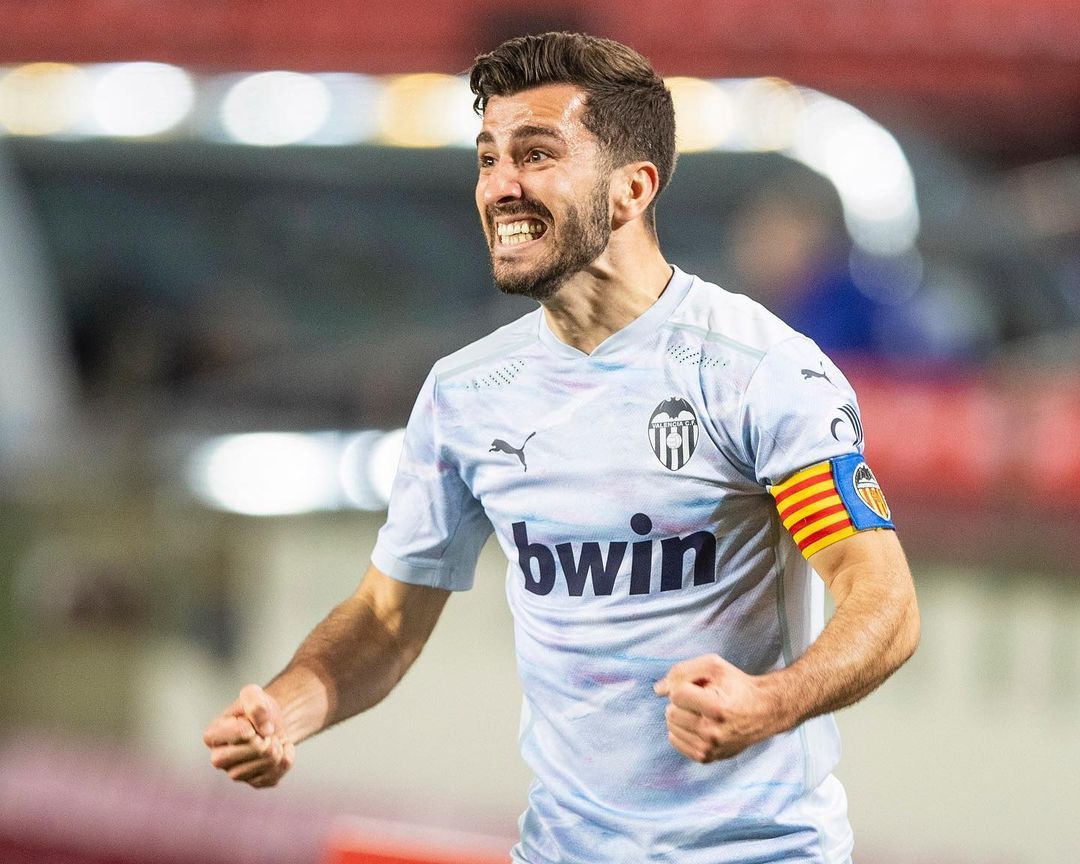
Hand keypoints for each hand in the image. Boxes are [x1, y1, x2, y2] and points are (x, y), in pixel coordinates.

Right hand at [203, 684, 294, 787]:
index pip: (242, 732)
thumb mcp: (253, 694)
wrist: (270, 724)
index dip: (256, 723)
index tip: (253, 722)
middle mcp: (218, 759)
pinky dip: (287, 757)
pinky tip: (279, 751)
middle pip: (257, 748)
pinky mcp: (254, 783)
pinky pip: (279, 773)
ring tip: (271, 740)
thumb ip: (255, 703)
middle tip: (265, 733)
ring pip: (270, 761)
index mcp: (212, 736)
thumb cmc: (256, 709)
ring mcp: (235, 774)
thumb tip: (266, 731)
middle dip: (269, 735)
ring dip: (278, 746)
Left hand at [653, 654, 783, 762]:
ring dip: (681, 716)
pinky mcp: (707, 757)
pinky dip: (681, 731)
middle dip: (682, 702)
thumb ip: (682, 672)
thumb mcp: (713, 666)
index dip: (685, 686)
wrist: (763, 711)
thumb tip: (658, 690)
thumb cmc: (736, 685)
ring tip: (701, 712)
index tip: (701, 686)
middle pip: (671, 712)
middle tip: (701, 699)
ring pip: (671, 727)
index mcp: (717, 708)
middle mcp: (713, 732)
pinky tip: (696, 724)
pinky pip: (676, 742)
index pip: (676, 695)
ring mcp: (710, 748)